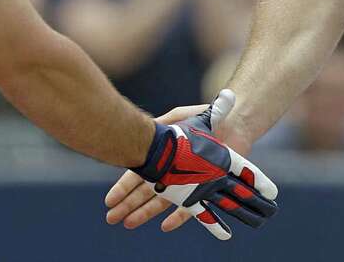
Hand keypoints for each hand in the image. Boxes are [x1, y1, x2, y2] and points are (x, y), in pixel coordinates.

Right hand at [108, 91, 254, 236]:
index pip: (139, 174)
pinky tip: (165, 226)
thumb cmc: (205, 119)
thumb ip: (170, 121)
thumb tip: (151, 125)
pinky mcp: (203, 191)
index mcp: (162, 155)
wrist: (232, 124)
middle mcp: (171, 171)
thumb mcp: (184, 116)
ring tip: (128, 223)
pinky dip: (177, 217)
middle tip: (112, 217)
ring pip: (161, 202)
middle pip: (144, 191)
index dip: (124, 187)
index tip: (110, 199)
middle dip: (127, 204)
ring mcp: (185, 183)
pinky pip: (188, 208)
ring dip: (144, 213)